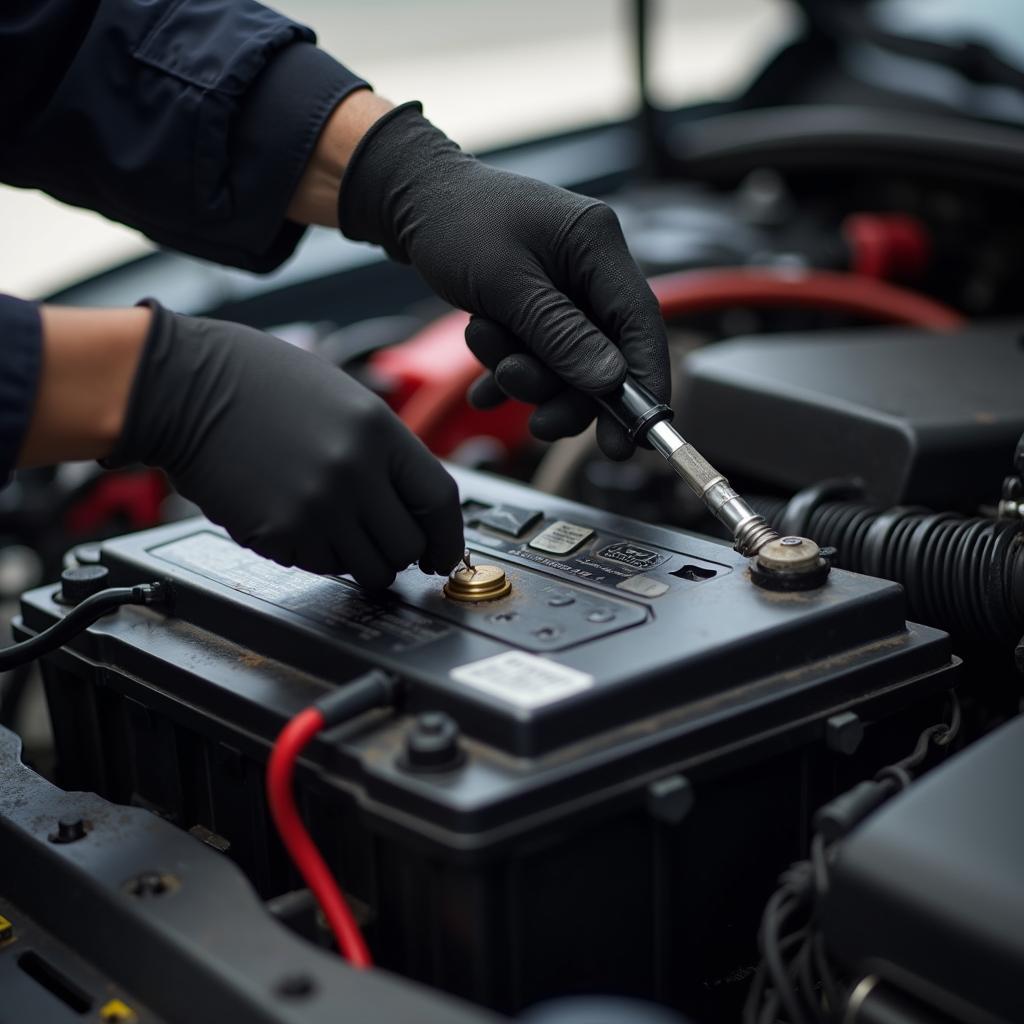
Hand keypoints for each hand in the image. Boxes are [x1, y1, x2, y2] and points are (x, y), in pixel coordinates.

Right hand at [106, 303, 463, 586]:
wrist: (184, 386)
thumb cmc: (259, 382)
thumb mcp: (344, 399)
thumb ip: (385, 451)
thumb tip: (414, 504)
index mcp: (377, 431)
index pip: (440, 500)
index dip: (448, 536)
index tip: (444, 553)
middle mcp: (353, 472)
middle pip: (409, 545)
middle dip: (402, 552)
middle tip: (384, 542)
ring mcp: (316, 507)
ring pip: (368, 568)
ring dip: (360, 559)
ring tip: (336, 527)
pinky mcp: (278, 534)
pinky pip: (320, 566)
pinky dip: (318, 555)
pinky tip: (298, 520)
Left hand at [338, 104, 669, 459]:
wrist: (407, 199)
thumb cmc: (453, 223)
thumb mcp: (505, 284)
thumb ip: (559, 334)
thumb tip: (610, 382)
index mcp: (596, 245)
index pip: (641, 322)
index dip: (646, 382)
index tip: (634, 436)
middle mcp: (588, 267)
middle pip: (605, 353)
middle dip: (567, 392)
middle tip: (536, 420)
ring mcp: (563, 287)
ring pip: (567, 361)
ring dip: (528, 377)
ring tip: (488, 358)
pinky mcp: (536, 304)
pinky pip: (538, 354)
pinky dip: (511, 374)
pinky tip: (484, 390)